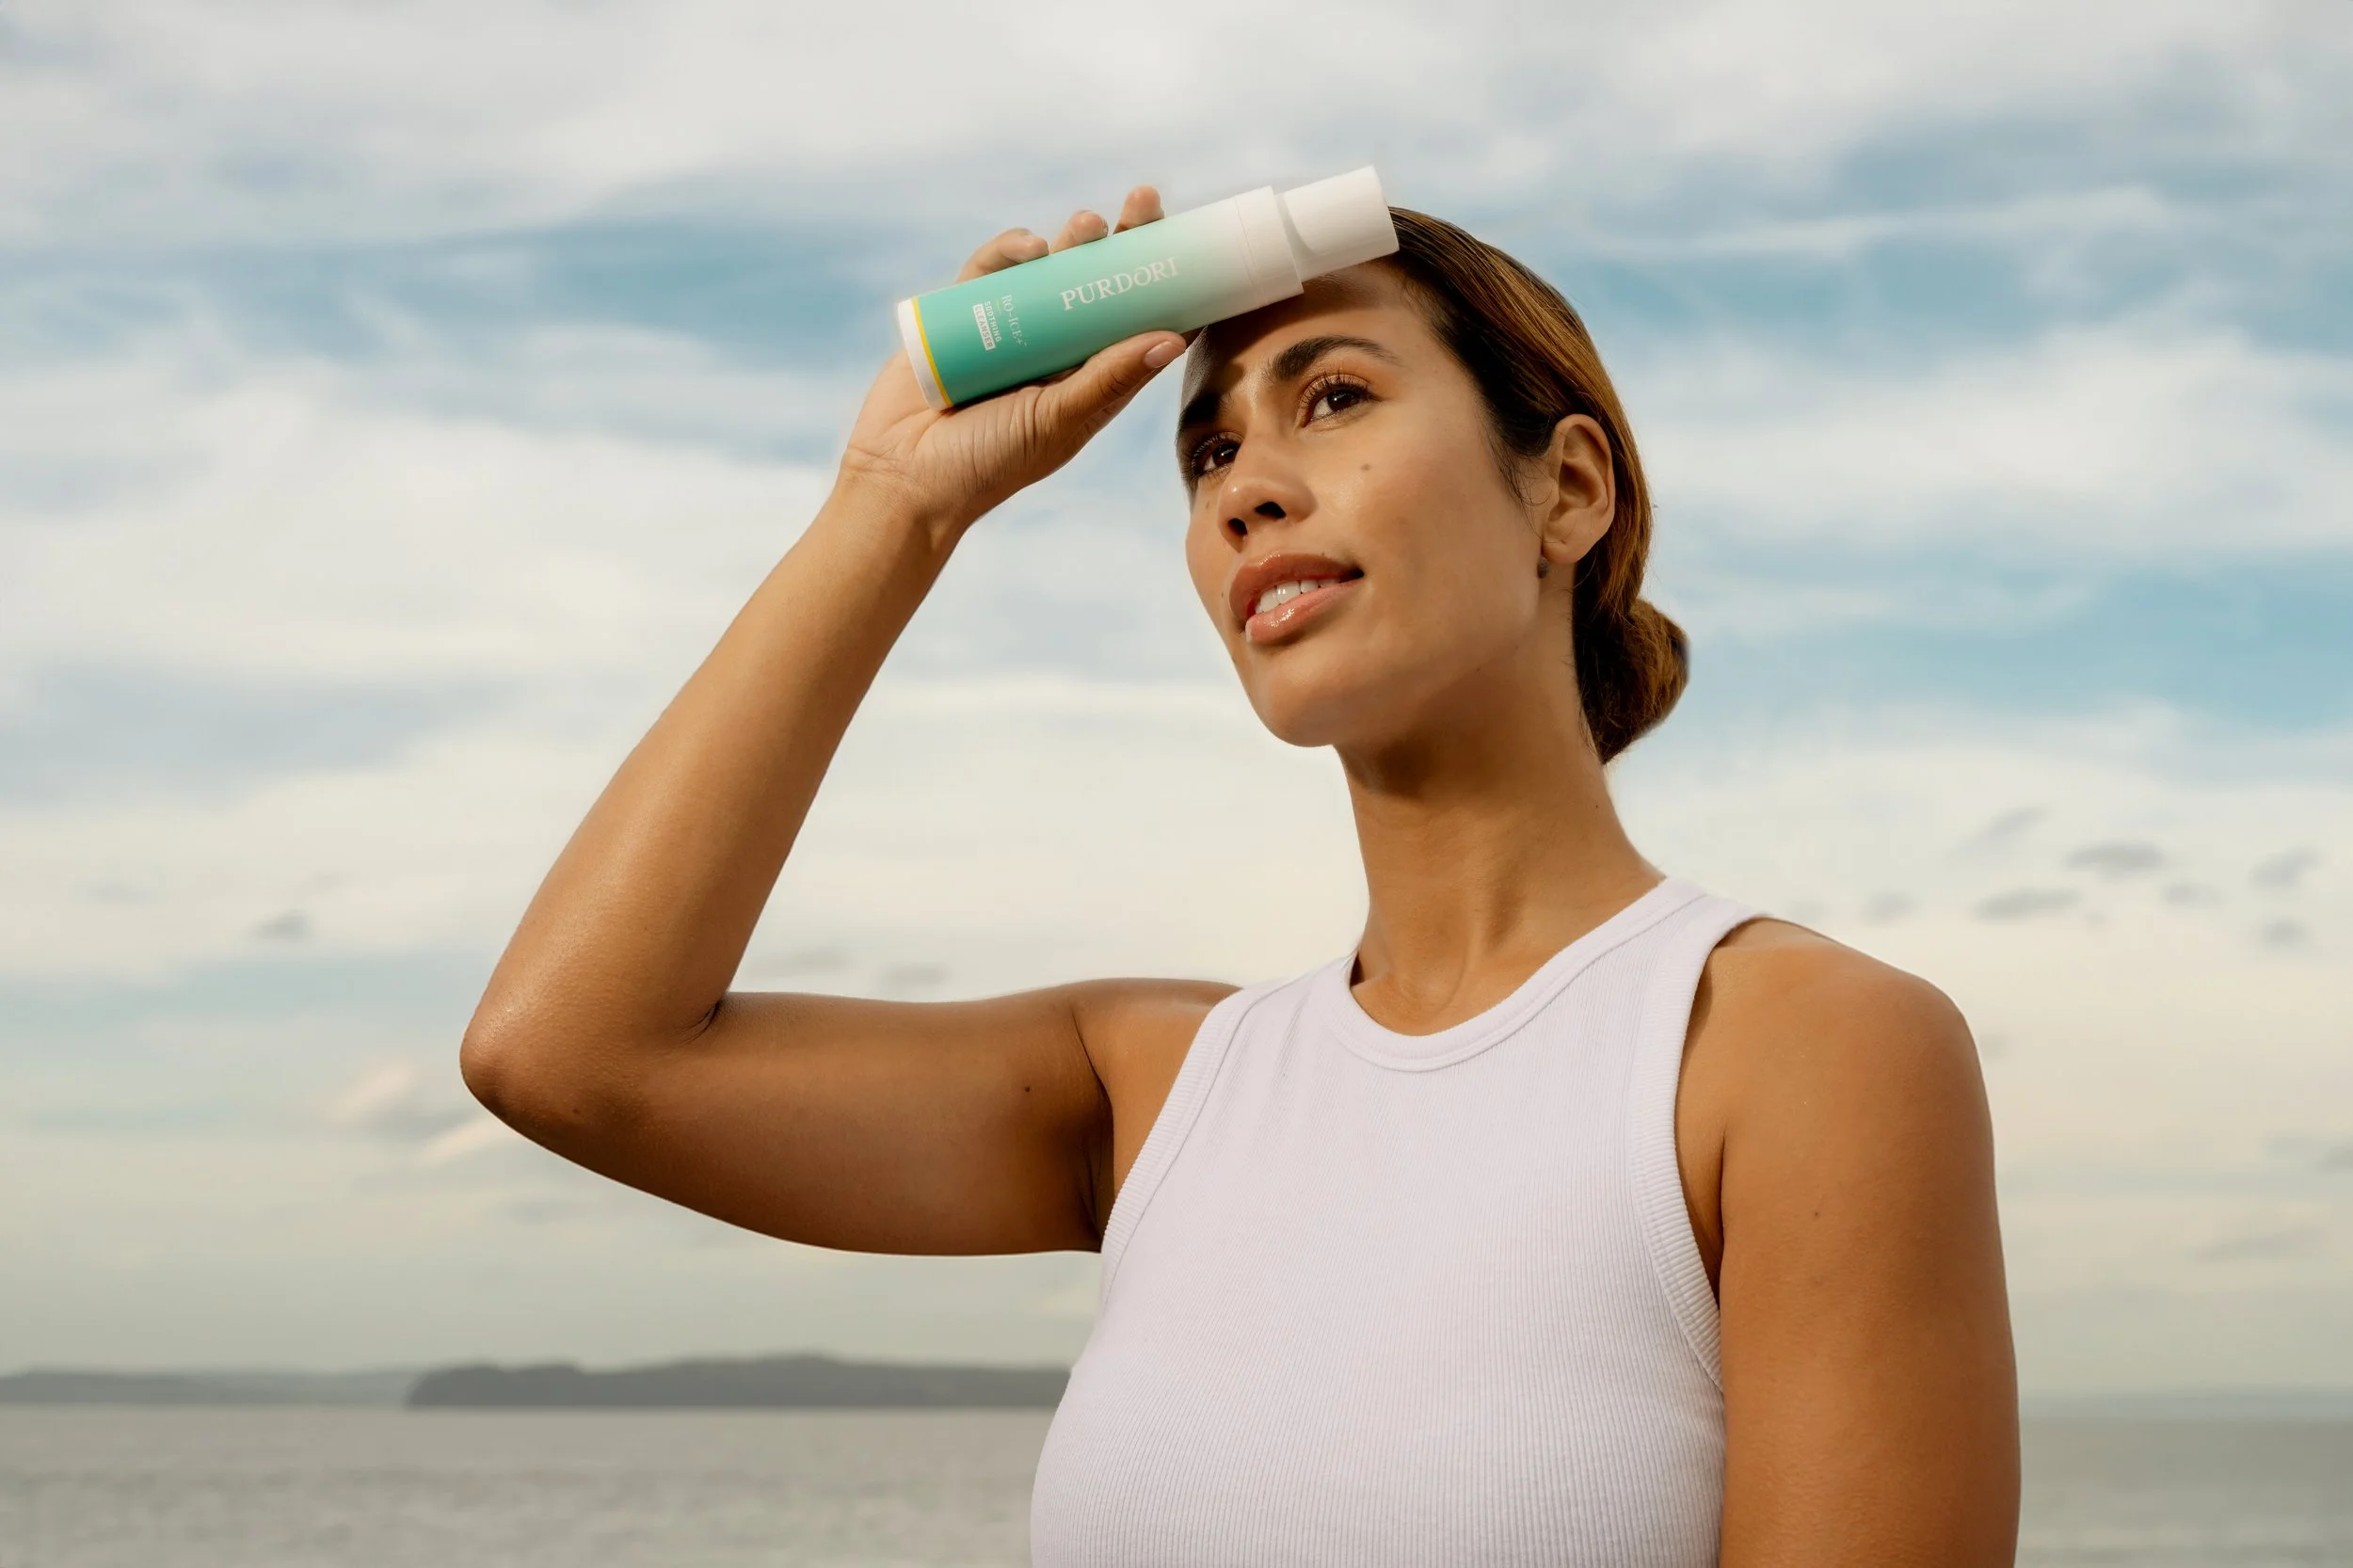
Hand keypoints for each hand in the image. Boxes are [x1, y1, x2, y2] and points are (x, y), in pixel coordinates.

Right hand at [837, 185, 1186, 543]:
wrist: (903, 476)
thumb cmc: (989, 463)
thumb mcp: (1057, 422)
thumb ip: (1107, 381)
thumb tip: (1172, 338)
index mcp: (1090, 381)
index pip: (1139, 324)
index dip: (1166, 285)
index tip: (1191, 247)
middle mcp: (1056, 350)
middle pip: (1100, 285)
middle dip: (1124, 241)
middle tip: (1144, 202)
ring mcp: (1010, 330)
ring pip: (1050, 270)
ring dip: (1073, 241)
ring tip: (1088, 225)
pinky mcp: (961, 315)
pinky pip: (991, 270)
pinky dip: (1009, 252)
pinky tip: (1028, 249)